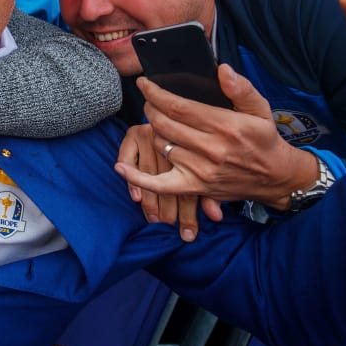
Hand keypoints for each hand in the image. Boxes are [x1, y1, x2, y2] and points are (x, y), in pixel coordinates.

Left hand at [113, 65, 321, 210]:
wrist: (276, 177)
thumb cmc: (264, 139)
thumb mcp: (260, 109)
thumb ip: (241, 88)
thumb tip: (223, 69)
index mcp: (225, 126)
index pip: (178, 106)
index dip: (156, 92)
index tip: (144, 83)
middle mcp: (211, 149)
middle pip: (164, 124)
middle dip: (150, 108)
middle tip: (149, 100)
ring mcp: (201, 170)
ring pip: (161, 145)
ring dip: (153, 131)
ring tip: (156, 121)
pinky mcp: (195, 187)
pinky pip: (160, 184)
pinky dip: (138, 178)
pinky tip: (121, 168)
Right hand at [117, 124, 215, 241]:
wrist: (186, 111)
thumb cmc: (209, 144)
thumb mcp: (215, 168)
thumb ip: (214, 192)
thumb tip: (215, 215)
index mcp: (198, 148)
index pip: (193, 186)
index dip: (190, 212)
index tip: (189, 234)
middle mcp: (175, 141)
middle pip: (172, 181)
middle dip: (171, 209)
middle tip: (170, 229)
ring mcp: (153, 136)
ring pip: (151, 174)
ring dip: (151, 200)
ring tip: (155, 220)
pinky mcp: (136, 134)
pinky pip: (130, 157)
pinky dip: (133, 177)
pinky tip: (135, 196)